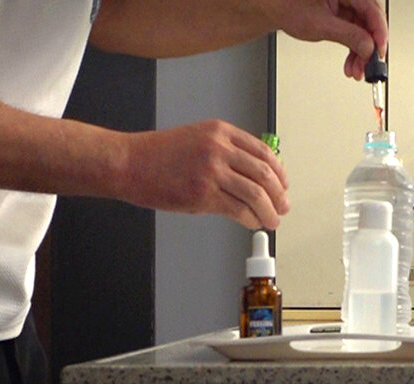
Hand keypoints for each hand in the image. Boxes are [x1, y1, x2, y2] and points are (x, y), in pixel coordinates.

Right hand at [121, 120, 288, 228]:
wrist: (130, 163)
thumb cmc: (160, 154)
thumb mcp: (199, 139)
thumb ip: (227, 152)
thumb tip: (255, 175)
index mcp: (222, 132)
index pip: (264, 153)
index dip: (280, 173)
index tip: (283, 186)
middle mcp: (219, 148)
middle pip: (265, 174)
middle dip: (279, 195)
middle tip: (283, 207)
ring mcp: (211, 171)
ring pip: (255, 194)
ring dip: (269, 212)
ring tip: (271, 220)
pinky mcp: (203, 194)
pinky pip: (238, 210)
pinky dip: (250, 219)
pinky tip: (251, 222)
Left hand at [265, 0, 387, 79]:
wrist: (274, 9)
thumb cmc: (288, 7)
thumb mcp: (320, 25)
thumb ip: (348, 36)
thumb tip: (368, 47)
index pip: (371, 9)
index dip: (378, 33)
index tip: (378, 51)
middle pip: (370, 21)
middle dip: (369, 47)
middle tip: (368, 66)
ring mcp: (347, 4)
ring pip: (364, 30)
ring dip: (362, 53)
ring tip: (356, 70)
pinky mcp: (344, 14)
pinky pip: (356, 33)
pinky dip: (354, 49)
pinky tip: (352, 63)